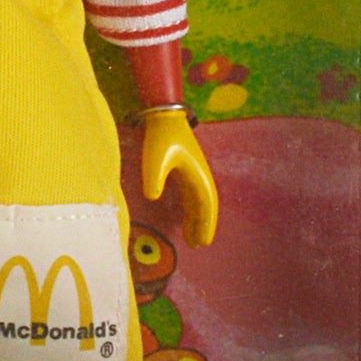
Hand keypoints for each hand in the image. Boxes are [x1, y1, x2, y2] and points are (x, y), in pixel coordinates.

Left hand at [140, 108, 218, 246]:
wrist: (163, 115)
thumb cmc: (161, 135)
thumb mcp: (155, 157)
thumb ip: (154, 178)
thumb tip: (153, 197)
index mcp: (197, 173)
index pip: (206, 202)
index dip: (207, 222)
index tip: (204, 240)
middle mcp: (199, 175)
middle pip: (205, 205)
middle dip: (204, 225)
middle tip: (199, 245)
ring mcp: (193, 173)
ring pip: (199, 202)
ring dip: (198, 219)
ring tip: (193, 239)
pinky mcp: (185, 171)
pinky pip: (191, 195)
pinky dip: (191, 210)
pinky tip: (185, 221)